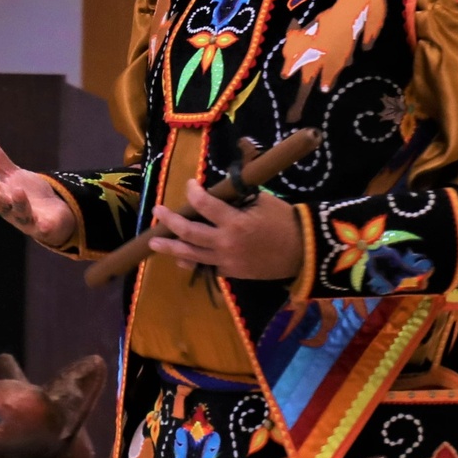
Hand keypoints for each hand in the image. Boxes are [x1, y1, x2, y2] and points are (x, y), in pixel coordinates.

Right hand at [0, 132, 75, 247]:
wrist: (54, 217)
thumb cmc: (28, 196)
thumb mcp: (12, 175)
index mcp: (1, 194)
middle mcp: (10, 208)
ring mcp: (27, 219)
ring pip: (20, 213)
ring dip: (19, 204)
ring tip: (17, 190)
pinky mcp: (45, 226)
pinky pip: (44, 227)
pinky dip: (44, 226)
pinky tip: (45, 225)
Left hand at [148, 179, 301, 280]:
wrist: (302, 251)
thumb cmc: (284, 220)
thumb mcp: (261, 200)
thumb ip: (237, 196)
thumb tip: (217, 190)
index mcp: (235, 222)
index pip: (204, 205)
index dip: (193, 192)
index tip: (190, 184)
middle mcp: (225, 243)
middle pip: (189, 232)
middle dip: (170, 221)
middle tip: (157, 212)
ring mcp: (227, 261)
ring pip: (191, 255)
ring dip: (170, 248)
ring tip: (154, 243)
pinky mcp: (232, 273)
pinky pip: (206, 267)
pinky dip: (192, 262)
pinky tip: (181, 258)